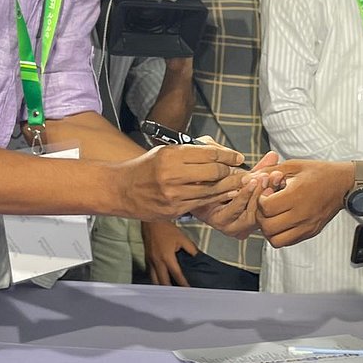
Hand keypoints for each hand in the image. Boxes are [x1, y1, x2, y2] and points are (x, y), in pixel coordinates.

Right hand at [119, 143, 245, 218]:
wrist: (122, 190)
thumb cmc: (146, 167)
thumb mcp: (165, 151)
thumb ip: (190, 152)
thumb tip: (218, 152)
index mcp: (170, 156)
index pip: (208, 154)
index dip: (228, 155)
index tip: (238, 157)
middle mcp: (172, 175)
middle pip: (214, 173)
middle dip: (231, 172)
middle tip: (240, 171)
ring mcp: (173, 195)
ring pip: (211, 190)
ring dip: (229, 186)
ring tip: (240, 182)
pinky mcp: (174, 210)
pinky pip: (202, 203)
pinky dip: (217, 198)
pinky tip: (226, 193)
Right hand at [142, 220, 197, 286]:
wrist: (151, 222)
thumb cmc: (167, 229)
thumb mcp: (182, 238)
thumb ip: (191, 249)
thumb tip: (198, 257)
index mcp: (167, 258)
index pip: (176, 275)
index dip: (183, 284)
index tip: (188, 291)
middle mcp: (157, 262)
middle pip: (163, 282)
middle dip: (170, 290)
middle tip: (178, 295)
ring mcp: (150, 262)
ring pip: (154, 280)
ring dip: (161, 286)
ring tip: (169, 291)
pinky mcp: (147, 259)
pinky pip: (150, 274)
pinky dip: (156, 279)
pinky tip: (160, 281)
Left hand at [192, 152, 281, 237]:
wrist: (188, 184)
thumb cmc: (215, 180)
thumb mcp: (241, 174)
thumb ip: (258, 168)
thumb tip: (273, 155)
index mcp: (252, 215)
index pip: (270, 205)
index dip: (275, 188)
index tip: (279, 174)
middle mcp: (244, 225)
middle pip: (263, 212)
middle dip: (268, 191)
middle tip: (271, 176)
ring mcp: (232, 225)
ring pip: (250, 214)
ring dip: (255, 195)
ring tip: (258, 179)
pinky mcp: (219, 221)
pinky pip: (233, 211)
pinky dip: (241, 197)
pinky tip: (245, 183)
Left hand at [257, 159, 353, 246]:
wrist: (343, 184)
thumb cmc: (320, 173)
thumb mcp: (294, 165)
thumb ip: (270, 171)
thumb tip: (251, 177)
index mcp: (297, 195)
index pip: (266, 208)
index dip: (260, 200)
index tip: (266, 194)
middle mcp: (302, 214)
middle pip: (268, 227)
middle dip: (261, 217)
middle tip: (266, 207)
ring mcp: (307, 226)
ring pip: (276, 240)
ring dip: (269, 230)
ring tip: (272, 217)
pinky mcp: (310, 232)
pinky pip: (288, 242)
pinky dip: (280, 235)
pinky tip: (282, 222)